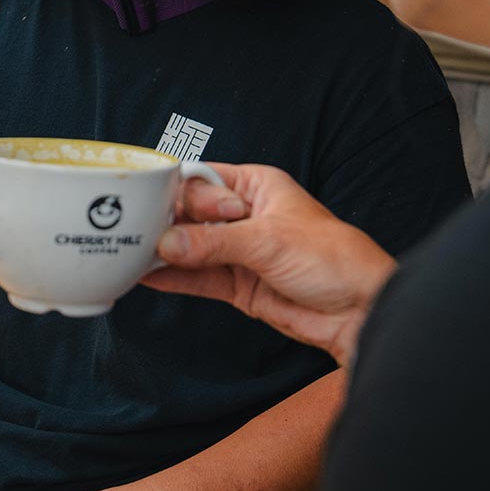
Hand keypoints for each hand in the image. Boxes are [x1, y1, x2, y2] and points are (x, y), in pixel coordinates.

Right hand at [149, 163, 395, 365]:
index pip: (202, 180)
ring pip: (191, 248)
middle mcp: (245, 216)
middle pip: (190, 215)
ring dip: (163, 253)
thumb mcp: (269, 240)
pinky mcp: (238, 286)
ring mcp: (240, 252)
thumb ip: (213, 243)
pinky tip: (145, 277)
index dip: (176, 190)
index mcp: (256, 187)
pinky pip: (198, 279)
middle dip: (165, 224)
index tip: (148, 202)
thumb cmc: (334, 259)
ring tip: (128, 255)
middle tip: (135, 234)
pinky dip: (173, 279)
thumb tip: (165, 245)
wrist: (361, 310)